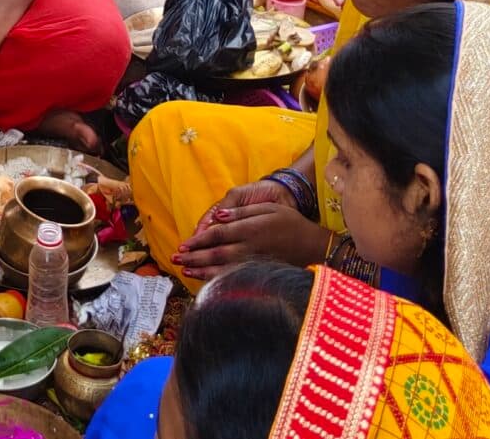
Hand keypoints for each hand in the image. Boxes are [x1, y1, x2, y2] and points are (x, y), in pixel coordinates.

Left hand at [175, 199, 330, 278]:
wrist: (314, 247)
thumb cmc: (291, 223)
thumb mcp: (269, 208)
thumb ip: (242, 212)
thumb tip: (218, 216)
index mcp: (250, 229)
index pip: (217, 235)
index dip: (198, 240)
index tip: (183, 245)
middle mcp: (250, 248)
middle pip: (215, 254)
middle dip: (193, 257)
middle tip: (175, 259)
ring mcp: (254, 264)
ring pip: (222, 269)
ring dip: (201, 270)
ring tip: (185, 270)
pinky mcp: (259, 274)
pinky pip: (233, 278)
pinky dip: (217, 279)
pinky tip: (206, 279)